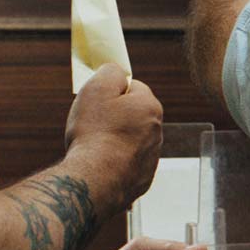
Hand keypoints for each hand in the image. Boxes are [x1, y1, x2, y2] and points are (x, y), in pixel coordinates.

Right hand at [64, 63, 162, 208]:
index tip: (98, 101)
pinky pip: (127, 164)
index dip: (112, 92)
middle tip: (92, 124)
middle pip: (133, 115)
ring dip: (115, 140)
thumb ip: (110, 72)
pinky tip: (100, 164)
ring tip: (93, 146)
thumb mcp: (97, 89)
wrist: (96, 179)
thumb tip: (116, 70)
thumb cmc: (94, 133)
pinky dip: (115, 162)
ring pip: (131, 140)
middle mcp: (157, 132)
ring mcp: (152, 157)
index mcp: (150, 107)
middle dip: (114, 116)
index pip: (134, 87)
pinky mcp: (143, 179)